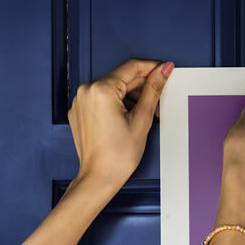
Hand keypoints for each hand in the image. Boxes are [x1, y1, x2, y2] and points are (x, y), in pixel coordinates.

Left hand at [69, 58, 172, 185]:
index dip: (152, 67)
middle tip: (159, 101)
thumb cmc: (117, 156)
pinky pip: (102, 98)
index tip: (165, 70)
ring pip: (113, 88)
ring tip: (146, 114)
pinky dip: (118, 103)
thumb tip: (163, 69)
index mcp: (101, 89)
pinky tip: (130, 117)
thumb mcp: (142, 118)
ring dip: (132, 96)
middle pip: (122, 78)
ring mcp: (80, 101)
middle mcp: (86, 91)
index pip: (132, 67)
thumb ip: (153, 89)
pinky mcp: (79, 110)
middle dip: (143, 87)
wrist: (99, 178)